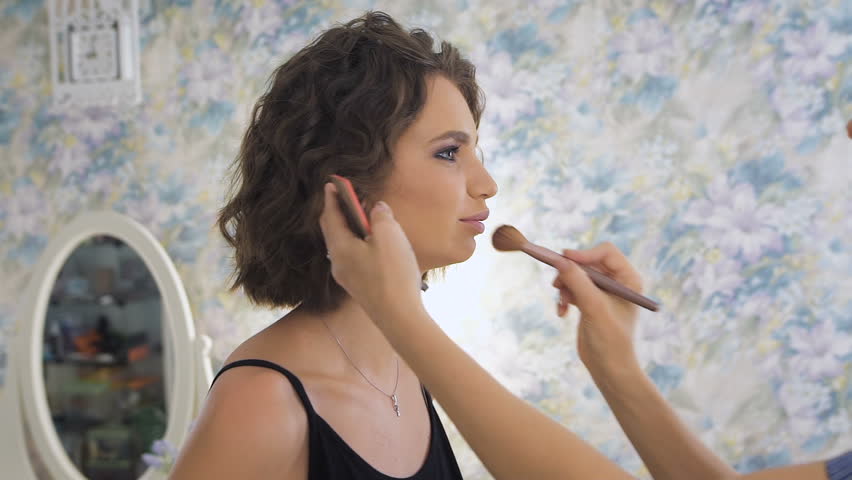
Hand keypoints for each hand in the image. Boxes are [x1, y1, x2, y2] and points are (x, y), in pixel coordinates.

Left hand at [318, 182, 423, 323]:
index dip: (332, 198)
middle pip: (333, 231)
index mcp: (340, 247)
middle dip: (337, 212)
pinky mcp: (359, 286)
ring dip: (349, 228)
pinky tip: (371, 243)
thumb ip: (381, 216)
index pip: (331, 216)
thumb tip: (377, 208)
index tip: (332, 183)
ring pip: (342, 244)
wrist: (399, 317)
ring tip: (361, 216)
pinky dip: (357, 242)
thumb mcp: (389, 236)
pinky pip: (352, 256)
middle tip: (344, 196)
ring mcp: (347, 276)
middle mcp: (338, 262)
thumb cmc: (392, 274)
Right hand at [551, 243, 642, 375]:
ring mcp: (602, 292)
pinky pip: (572, 288)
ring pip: (577, 275)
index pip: (606, 252)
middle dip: (571, 272)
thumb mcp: (594, 307)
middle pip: (588, 262)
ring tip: (561, 302)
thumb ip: (578, 281)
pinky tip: (562, 312)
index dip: (585, 254)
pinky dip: (564, 297)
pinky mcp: (589, 302)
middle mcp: (617, 282)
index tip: (564, 259)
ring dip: (565, 286)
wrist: (608, 369)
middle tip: (557, 284)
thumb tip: (560, 260)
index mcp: (629, 279)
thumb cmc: (610, 340)